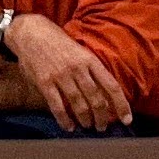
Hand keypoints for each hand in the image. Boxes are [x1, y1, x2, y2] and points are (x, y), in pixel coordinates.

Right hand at [5, 14, 133, 132]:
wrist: (31, 32)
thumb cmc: (58, 42)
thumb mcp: (80, 50)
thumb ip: (90, 70)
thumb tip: (105, 93)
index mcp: (90, 60)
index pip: (111, 86)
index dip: (121, 105)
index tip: (127, 119)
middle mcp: (78, 69)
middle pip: (97, 100)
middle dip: (102, 118)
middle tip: (102, 127)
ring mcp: (61, 76)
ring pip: (79, 105)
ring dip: (86, 120)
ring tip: (87, 126)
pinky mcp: (44, 82)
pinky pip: (58, 106)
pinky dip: (65, 120)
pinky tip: (69, 127)